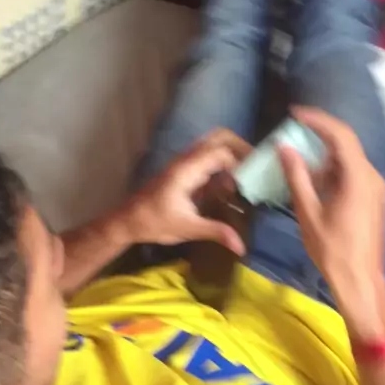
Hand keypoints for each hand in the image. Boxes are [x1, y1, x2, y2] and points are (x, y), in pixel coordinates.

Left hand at [123, 129, 252, 252]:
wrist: (128, 221)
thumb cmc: (153, 222)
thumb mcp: (188, 228)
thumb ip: (216, 232)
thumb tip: (241, 246)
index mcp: (187, 170)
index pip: (221, 153)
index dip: (241, 162)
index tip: (254, 179)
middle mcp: (186, 160)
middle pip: (218, 138)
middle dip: (240, 147)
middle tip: (256, 166)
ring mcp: (183, 163)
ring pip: (212, 145)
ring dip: (231, 154)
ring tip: (248, 174)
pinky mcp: (182, 171)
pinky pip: (206, 157)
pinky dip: (221, 163)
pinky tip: (230, 184)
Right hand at [279, 107, 384, 335]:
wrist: (358, 279)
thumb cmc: (331, 250)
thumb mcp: (308, 213)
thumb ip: (297, 177)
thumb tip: (284, 149)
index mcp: (358, 179)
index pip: (340, 136)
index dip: (317, 120)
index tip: (294, 113)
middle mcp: (371, 177)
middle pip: (346, 143)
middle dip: (319, 134)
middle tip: (293, 130)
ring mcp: (374, 187)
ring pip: (349, 158)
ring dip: (324, 155)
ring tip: (298, 160)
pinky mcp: (372, 197)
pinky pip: (352, 173)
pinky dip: (332, 170)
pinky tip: (313, 180)